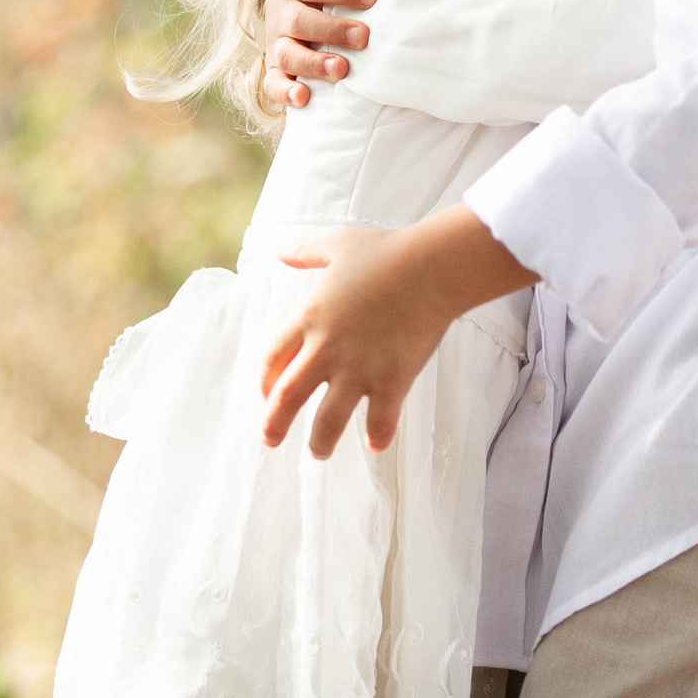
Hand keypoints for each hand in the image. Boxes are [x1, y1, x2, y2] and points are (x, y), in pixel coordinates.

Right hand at [258, 0, 378, 110]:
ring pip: (286, 54)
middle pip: (299, 20)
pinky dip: (284, 92)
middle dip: (332, 30)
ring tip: (342, 70)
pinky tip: (303, 98)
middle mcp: (282, 12)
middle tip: (363, 36)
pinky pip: (272, 84)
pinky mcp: (275, 70)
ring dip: (314, 63)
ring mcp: (277, 43)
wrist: (296, 3)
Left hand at [259, 205, 532, 456]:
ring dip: (320, 441)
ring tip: (318, 451)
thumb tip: (278, 250)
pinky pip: (380, 420)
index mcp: (309, 319)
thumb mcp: (336, 245)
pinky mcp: (392, 381)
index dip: (266, 382)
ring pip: (328, 420)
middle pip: (287, 398)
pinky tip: (375, 444)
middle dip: (274, 424)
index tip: (266, 394)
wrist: (431, 268)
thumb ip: (304, 251)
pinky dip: (377, 435)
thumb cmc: (386, 252)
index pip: (272, 360)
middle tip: (270, 440)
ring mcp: (359, 369)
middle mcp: (327, 350)